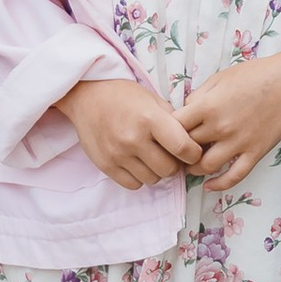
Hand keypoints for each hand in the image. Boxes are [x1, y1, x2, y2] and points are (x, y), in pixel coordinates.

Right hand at [60, 72, 199, 186]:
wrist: (87, 96)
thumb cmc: (125, 97)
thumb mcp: (154, 100)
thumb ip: (173, 122)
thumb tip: (192, 144)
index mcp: (150, 119)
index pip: (183, 147)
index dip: (193, 154)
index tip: (193, 152)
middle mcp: (133, 138)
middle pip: (169, 169)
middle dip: (175, 164)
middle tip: (171, 155)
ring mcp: (118, 154)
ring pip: (152, 179)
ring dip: (157, 171)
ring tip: (152, 156)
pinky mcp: (105, 165)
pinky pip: (133, 184)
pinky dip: (139, 177)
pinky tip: (138, 163)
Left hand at [180, 44, 280, 193]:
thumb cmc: (255, 74)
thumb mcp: (220, 78)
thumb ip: (198, 96)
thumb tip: (184, 111)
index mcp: (207, 106)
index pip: (174, 128)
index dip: (166, 133)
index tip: (167, 134)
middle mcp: (220, 127)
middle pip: (187, 148)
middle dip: (178, 151)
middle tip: (175, 153)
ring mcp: (239, 142)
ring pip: (205, 166)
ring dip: (193, 169)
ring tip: (190, 167)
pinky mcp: (255, 152)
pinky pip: (234, 176)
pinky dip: (219, 184)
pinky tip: (209, 185)